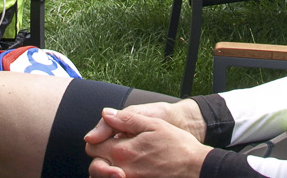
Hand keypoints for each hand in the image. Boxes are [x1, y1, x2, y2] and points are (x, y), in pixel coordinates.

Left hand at [86, 107, 209, 177]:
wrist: (195, 167)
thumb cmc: (177, 144)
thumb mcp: (153, 124)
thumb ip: (126, 120)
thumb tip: (106, 114)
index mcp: (123, 151)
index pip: (92, 147)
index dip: (96, 140)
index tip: (107, 136)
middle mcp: (122, 170)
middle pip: (94, 167)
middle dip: (99, 158)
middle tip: (112, 150)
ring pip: (105, 177)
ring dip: (107, 169)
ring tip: (119, 162)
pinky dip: (117, 176)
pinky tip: (127, 170)